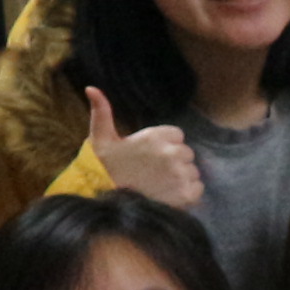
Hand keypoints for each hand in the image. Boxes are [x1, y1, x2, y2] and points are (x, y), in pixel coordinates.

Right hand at [83, 86, 203, 211]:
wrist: (107, 202)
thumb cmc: (104, 169)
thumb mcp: (100, 138)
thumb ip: (102, 112)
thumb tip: (91, 87)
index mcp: (156, 136)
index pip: (177, 135)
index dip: (165, 145)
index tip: (150, 156)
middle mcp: (172, 153)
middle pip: (186, 153)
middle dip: (174, 161)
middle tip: (154, 173)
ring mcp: (181, 174)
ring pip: (192, 171)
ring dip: (181, 177)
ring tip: (160, 185)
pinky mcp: (186, 194)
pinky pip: (198, 188)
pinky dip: (187, 192)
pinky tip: (169, 195)